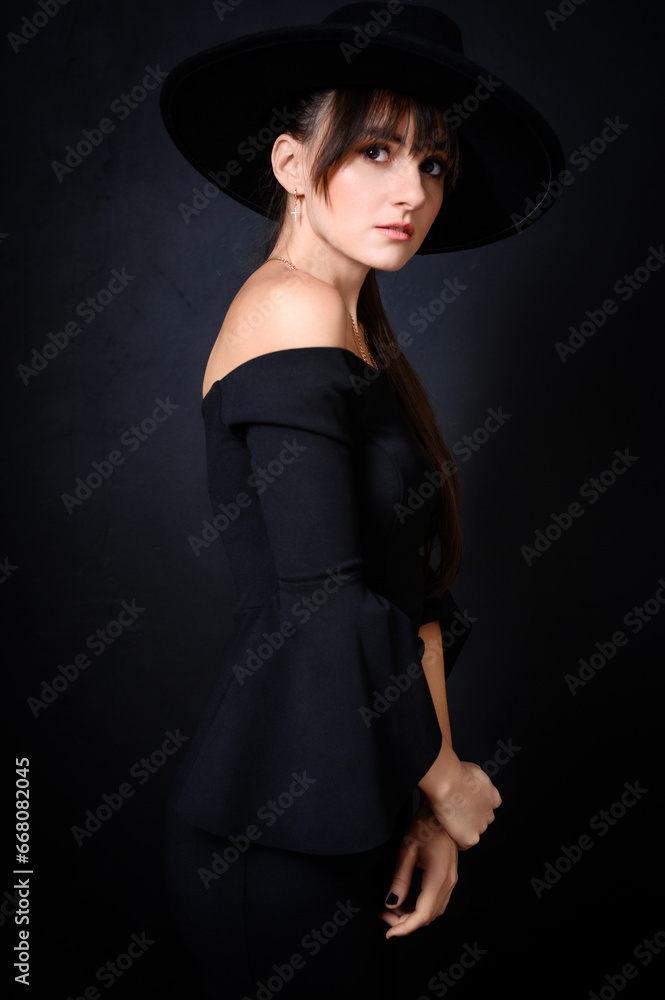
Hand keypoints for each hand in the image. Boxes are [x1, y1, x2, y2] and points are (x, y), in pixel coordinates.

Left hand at [378, 799, 457, 938]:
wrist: (441, 813)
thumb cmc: (424, 826)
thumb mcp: (406, 850)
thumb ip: (400, 879)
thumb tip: (391, 903)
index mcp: (439, 877)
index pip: (422, 915)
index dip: (405, 927)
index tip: (389, 932)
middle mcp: (449, 883)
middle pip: (428, 917)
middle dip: (405, 923)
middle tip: (384, 916)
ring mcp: (451, 882)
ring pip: (432, 912)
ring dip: (412, 917)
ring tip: (391, 910)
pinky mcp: (448, 879)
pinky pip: (435, 903)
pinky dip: (420, 908)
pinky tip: (405, 902)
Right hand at [428, 760, 500, 849]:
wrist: (447, 781)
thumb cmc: (455, 772)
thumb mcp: (473, 771)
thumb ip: (476, 782)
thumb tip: (471, 781)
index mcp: (493, 797)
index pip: (489, 806)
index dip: (475, 804)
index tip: (465, 802)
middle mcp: (490, 813)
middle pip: (481, 819)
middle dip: (470, 816)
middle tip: (454, 810)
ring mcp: (481, 826)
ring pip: (473, 831)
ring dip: (463, 827)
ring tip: (448, 819)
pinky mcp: (470, 837)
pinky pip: (464, 844)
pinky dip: (457, 839)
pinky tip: (449, 831)